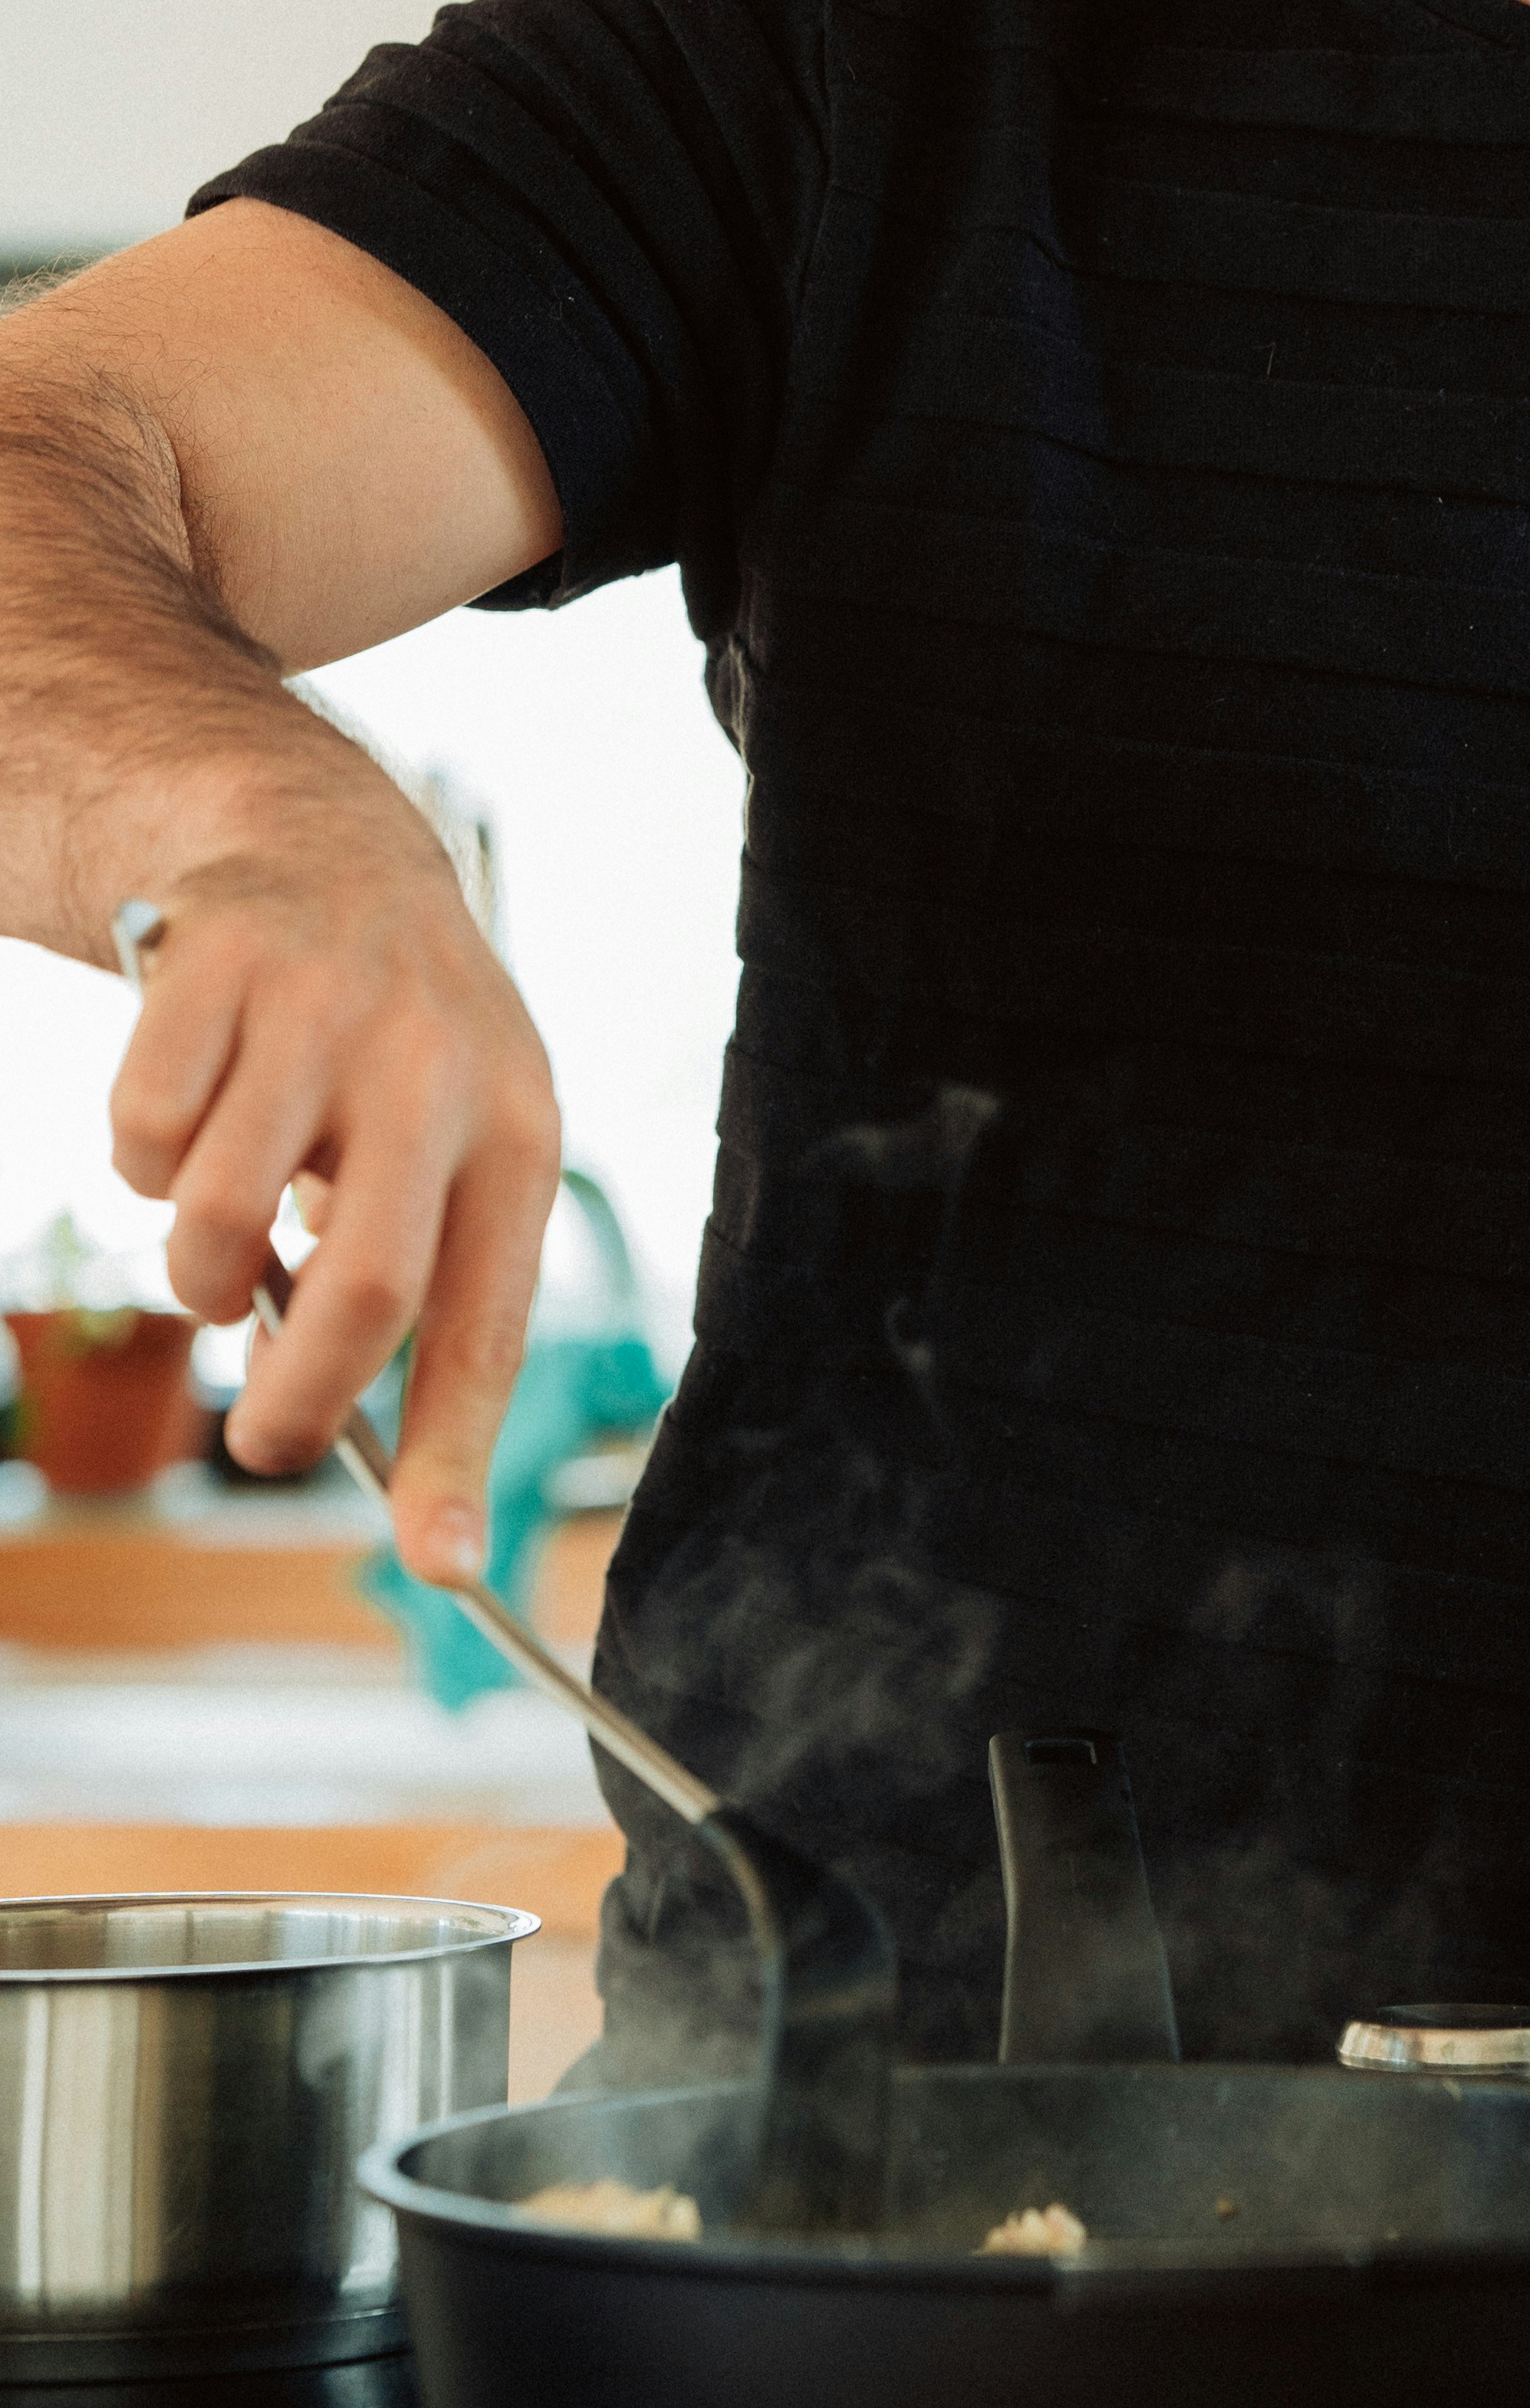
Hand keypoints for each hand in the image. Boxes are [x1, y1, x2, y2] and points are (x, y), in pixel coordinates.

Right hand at [107, 792, 559, 1581]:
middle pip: (365, 1292)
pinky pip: (138, 1137)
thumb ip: (424, 1279)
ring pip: (216, 1223)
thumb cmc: (393, 1042)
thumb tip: (399, 1484)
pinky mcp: (214, 967)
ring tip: (231, 1230)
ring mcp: (322, 1010)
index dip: (458, 1450)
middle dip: (300, 1406)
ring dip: (199, 1268)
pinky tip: (189, 1106)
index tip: (441, 1565)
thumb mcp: (455, 1136)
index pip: (489, 1319)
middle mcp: (431, 1067)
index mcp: (513, 1127)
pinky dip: (139, 1156)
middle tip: (269, 1444)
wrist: (319, 842)